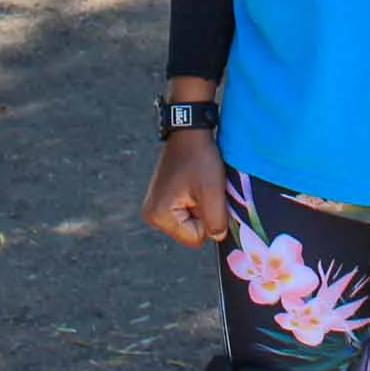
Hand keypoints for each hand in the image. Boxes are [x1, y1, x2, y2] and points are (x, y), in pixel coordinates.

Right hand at [141, 129, 231, 247]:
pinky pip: (185, 213)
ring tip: (197, 185)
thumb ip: (216, 221)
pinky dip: (195, 202)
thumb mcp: (212, 191)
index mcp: (159, 216)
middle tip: (202, 188)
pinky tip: (193, 184)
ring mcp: (154, 209)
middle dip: (203, 213)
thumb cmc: (199, 159)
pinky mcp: (161, 201)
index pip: (196, 238)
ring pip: (190, 223)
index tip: (205, 194)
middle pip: (191, 232)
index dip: (209, 219)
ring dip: (200, 207)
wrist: (188, 133)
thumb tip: (218, 237)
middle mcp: (151, 216)